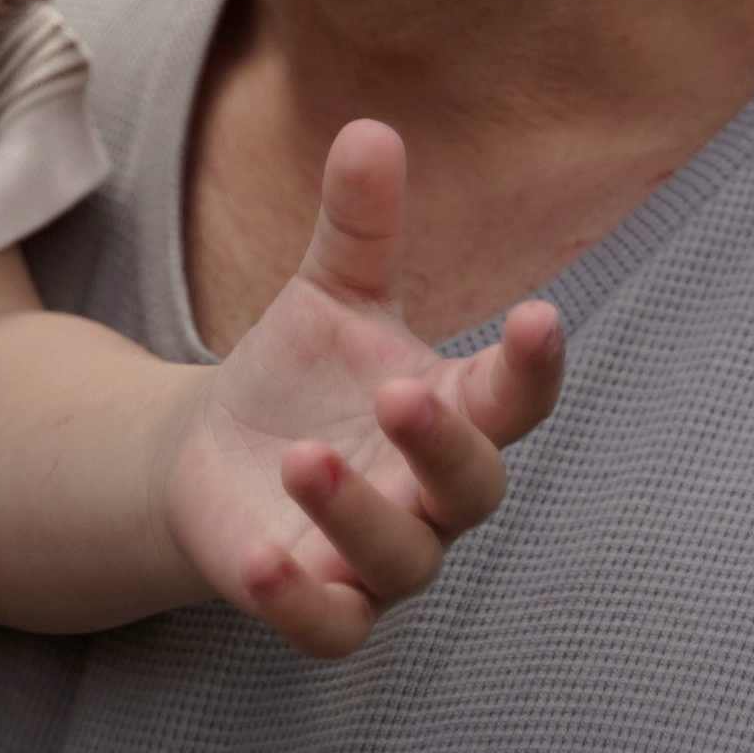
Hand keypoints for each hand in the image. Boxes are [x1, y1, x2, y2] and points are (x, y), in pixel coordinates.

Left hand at [161, 120, 563, 658]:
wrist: (214, 454)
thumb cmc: (300, 375)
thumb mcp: (329, 293)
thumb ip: (358, 225)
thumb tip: (372, 126)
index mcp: (449, 412)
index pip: (513, 397)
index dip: (531, 364)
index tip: (539, 316)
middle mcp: (430, 495)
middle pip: (472, 486)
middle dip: (442, 443)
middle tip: (400, 391)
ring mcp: (379, 560)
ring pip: (401, 558)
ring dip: (358, 512)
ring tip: (303, 456)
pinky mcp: (319, 603)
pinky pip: (329, 625)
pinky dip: (301, 599)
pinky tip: (262, 560)